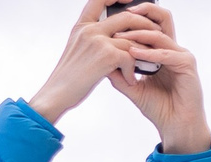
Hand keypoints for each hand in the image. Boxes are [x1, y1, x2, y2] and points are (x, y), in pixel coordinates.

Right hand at [29, 0, 147, 125]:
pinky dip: (132, 70)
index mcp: (82, 27)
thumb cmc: (68, 79)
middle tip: (154, 35)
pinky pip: (130, 56)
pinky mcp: (106, 55)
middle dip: (145, 26)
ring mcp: (98, 41)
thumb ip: (94, 39)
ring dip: (143, 52)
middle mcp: (89, 30)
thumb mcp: (77, 51)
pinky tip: (129, 79)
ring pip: (132, 39)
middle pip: (127, 17)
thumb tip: (118, 37)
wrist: (55, 96)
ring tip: (145, 63)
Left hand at [98, 4, 207, 152]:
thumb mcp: (133, 88)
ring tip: (120, 36)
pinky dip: (150, 53)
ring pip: (161, 36)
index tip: (113, 20)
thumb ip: (120, 75)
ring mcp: (181, 55)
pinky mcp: (187, 64)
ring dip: (139, 35)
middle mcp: (173, 49)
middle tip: (122, 13)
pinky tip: (134, 53)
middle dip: (144, 12)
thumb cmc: (158, 107)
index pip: (150, 26)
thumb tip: (102, 62)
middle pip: (162, 20)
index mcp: (162, 52)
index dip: (134, 20)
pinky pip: (167, 54)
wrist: (174, 125)